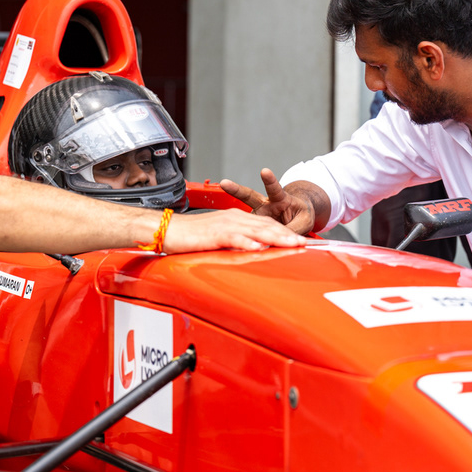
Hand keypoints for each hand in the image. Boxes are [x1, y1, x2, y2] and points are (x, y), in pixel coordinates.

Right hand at [161, 204, 307, 252]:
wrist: (166, 229)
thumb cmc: (189, 236)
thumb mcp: (218, 238)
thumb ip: (234, 243)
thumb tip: (249, 253)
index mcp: (235, 218)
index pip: (265, 225)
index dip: (284, 232)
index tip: (299, 242)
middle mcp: (233, 218)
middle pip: (266, 225)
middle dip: (286, 234)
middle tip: (304, 243)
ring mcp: (225, 225)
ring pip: (256, 230)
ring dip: (275, 237)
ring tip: (291, 244)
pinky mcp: (214, 233)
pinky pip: (234, 238)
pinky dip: (248, 242)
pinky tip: (259, 247)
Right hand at [219, 169, 317, 234]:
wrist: (296, 219)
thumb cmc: (301, 216)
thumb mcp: (304, 222)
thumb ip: (294, 229)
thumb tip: (284, 241)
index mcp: (280, 199)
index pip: (274, 189)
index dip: (270, 180)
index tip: (264, 171)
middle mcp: (265, 206)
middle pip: (249, 196)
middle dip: (236, 190)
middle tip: (225, 184)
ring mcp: (258, 217)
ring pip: (244, 218)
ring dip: (233, 221)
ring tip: (225, 219)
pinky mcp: (254, 228)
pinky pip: (249, 235)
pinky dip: (247, 241)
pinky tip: (244, 245)